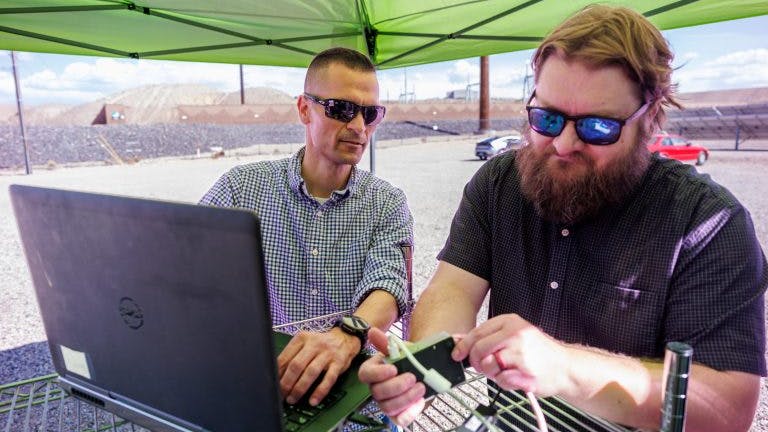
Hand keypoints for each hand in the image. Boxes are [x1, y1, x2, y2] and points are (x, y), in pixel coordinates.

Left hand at [277, 328, 359, 405]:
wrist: (345, 338)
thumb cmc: (321, 344)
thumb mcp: (305, 343)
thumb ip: (292, 356)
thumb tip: (277, 375)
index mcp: (302, 338)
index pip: (285, 357)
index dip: (277, 374)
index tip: (273, 385)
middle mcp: (314, 344)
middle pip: (297, 365)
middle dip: (286, 383)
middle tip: (281, 395)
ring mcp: (327, 354)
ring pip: (311, 372)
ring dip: (300, 388)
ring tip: (293, 399)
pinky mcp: (338, 363)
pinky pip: (328, 379)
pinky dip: (320, 391)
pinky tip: (313, 400)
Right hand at [358, 328, 427, 425]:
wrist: (426, 369)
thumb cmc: (411, 359)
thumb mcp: (402, 348)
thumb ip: (387, 342)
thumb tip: (372, 331)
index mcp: (374, 370)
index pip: (365, 374)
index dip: (378, 373)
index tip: (394, 368)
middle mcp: (377, 388)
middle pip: (377, 393)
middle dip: (396, 386)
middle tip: (413, 377)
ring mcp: (387, 402)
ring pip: (388, 407)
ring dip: (406, 398)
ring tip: (421, 387)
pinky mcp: (399, 414)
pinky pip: (399, 420)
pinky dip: (410, 413)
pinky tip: (419, 403)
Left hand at [452, 314, 569, 396]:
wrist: (565, 367)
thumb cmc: (538, 353)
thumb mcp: (513, 336)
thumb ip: (487, 337)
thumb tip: (458, 341)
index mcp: (510, 322)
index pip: (477, 332)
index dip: (463, 346)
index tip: (457, 354)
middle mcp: (516, 334)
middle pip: (479, 349)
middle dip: (476, 362)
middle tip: (484, 366)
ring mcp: (521, 353)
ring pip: (488, 365)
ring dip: (492, 373)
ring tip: (505, 370)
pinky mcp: (525, 372)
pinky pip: (501, 380)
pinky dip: (505, 382)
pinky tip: (516, 377)